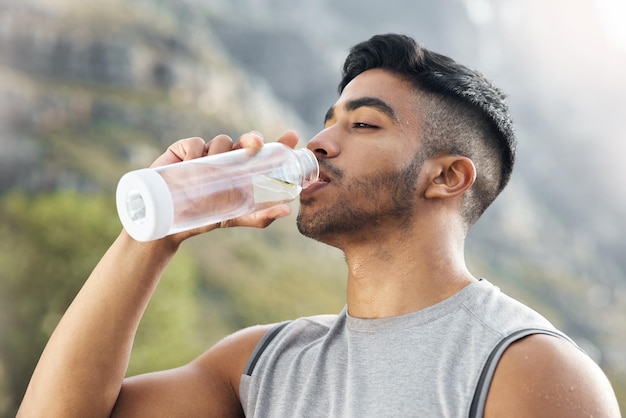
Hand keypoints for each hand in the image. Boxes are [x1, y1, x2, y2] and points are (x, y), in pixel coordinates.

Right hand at [145, 130, 300, 243]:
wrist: (170, 222)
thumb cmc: (207, 216)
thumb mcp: (237, 217)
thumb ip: (261, 216)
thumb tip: (286, 210)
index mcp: (244, 169)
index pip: (265, 153)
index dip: (280, 142)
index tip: (293, 136)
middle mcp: (228, 158)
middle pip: (246, 140)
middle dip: (252, 138)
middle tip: (255, 145)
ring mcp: (207, 152)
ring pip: (222, 141)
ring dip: (221, 153)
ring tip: (209, 173)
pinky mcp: (183, 150)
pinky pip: (196, 143)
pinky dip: (196, 152)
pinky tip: (191, 165)